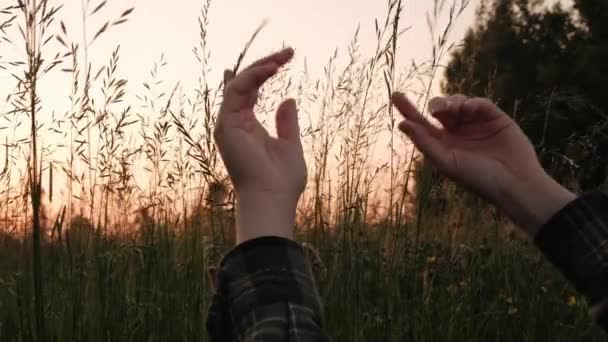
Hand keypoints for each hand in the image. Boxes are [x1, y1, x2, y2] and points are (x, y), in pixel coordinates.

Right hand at [214, 48, 306, 244]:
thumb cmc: (283, 181)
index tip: (283, 59)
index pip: (248, 92)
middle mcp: (234, 124)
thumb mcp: (290, 145)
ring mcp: (228, 124)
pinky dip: (252, 77)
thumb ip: (286, 122)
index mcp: (247, 127)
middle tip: (288, 52)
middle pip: (243, 83)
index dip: (262, 73)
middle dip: (264, 65)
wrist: (272, 199)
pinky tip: (272, 69)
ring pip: (237, 83)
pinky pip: (235, 91)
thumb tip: (288, 100)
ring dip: (260, 67)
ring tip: (283, 58)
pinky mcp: (226, 125)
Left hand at [391, 93, 575, 236]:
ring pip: (458, 102)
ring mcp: (476, 123)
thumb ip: (424, 142)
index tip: (396, 96)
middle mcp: (457, 132)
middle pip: (440, 109)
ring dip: (453, 102)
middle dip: (437, 105)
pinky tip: (469, 109)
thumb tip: (402, 124)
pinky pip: (479, 103)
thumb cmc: (477, 177)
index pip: (421, 123)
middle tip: (438, 111)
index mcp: (443, 144)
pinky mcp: (494, 117)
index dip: (408, 109)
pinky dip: (472, 102)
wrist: (514, 182)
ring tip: (454, 110)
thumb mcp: (446, 161)